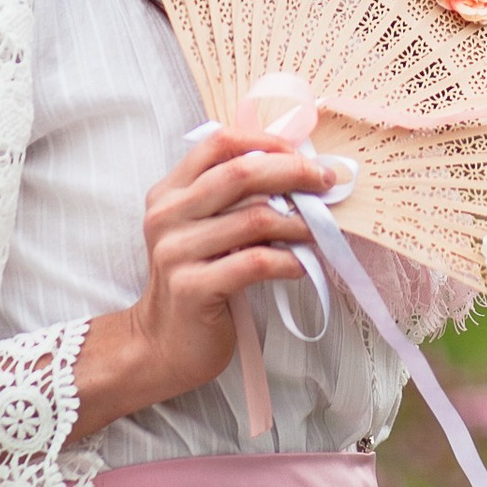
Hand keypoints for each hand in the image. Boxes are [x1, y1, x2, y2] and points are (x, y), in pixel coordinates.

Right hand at [68, 127, 334, 437]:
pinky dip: (288, 261)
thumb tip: (294, 172)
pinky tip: (301, 266)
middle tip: (324, 183)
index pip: (218, 145)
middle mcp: (167, 216)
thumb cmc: (195, 281)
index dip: (264, 143)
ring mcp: (176, 252)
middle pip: (240, 174)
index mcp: (169, 193)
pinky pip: (255, 263)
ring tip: (318, 230)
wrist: (162, 343)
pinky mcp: (193, 288)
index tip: (299, 156)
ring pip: (254, 219)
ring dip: (298, 223)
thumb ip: (230, 201)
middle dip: (292, 173)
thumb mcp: (199, 230)